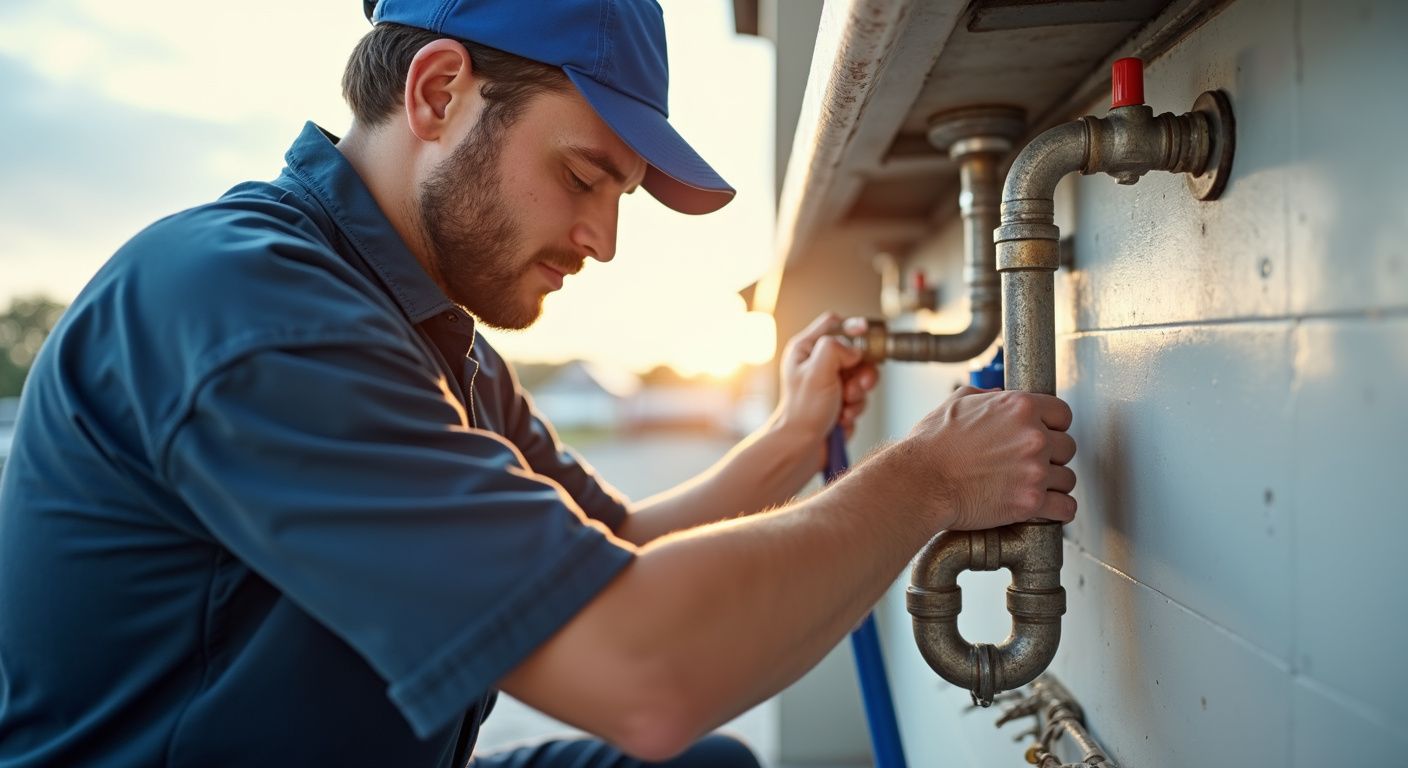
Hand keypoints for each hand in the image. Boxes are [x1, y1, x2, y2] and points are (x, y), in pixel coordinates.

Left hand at [776, 313, 878, 444]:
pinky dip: (855, 409)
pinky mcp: (839, 402)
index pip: (834, 324)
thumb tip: (855, 350)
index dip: (853, 327)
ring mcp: (829, 384)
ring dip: (858, 394)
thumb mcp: (817, 371)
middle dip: (861, 371)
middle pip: (855, 352)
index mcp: (806, 349)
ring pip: (860, 377)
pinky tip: (842, 419)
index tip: (867, 336)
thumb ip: (837, 348)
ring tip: (845, 407)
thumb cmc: (802, 411)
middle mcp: (817, 364)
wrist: (800, 448)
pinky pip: (859, 398)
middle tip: (856, 386)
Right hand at [899, 386, 1076, 529]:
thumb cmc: (931, 445)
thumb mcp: (956, 404)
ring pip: (1067, 478)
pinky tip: (1048, 508)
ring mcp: (1034, 470)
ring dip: (1053, 483)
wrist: (920, 482)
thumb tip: (997, 394)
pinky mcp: (1030, 502)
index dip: (1053, 426)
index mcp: (1020, 407)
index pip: (1062, 414)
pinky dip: (1058, 509)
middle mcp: (1033, 437)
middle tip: (1030, 464)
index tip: (1045, 435)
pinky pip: (1066, 507)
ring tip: (1033, 486)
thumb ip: (984, 395)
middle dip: (1052, 456)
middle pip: (1067, 447)